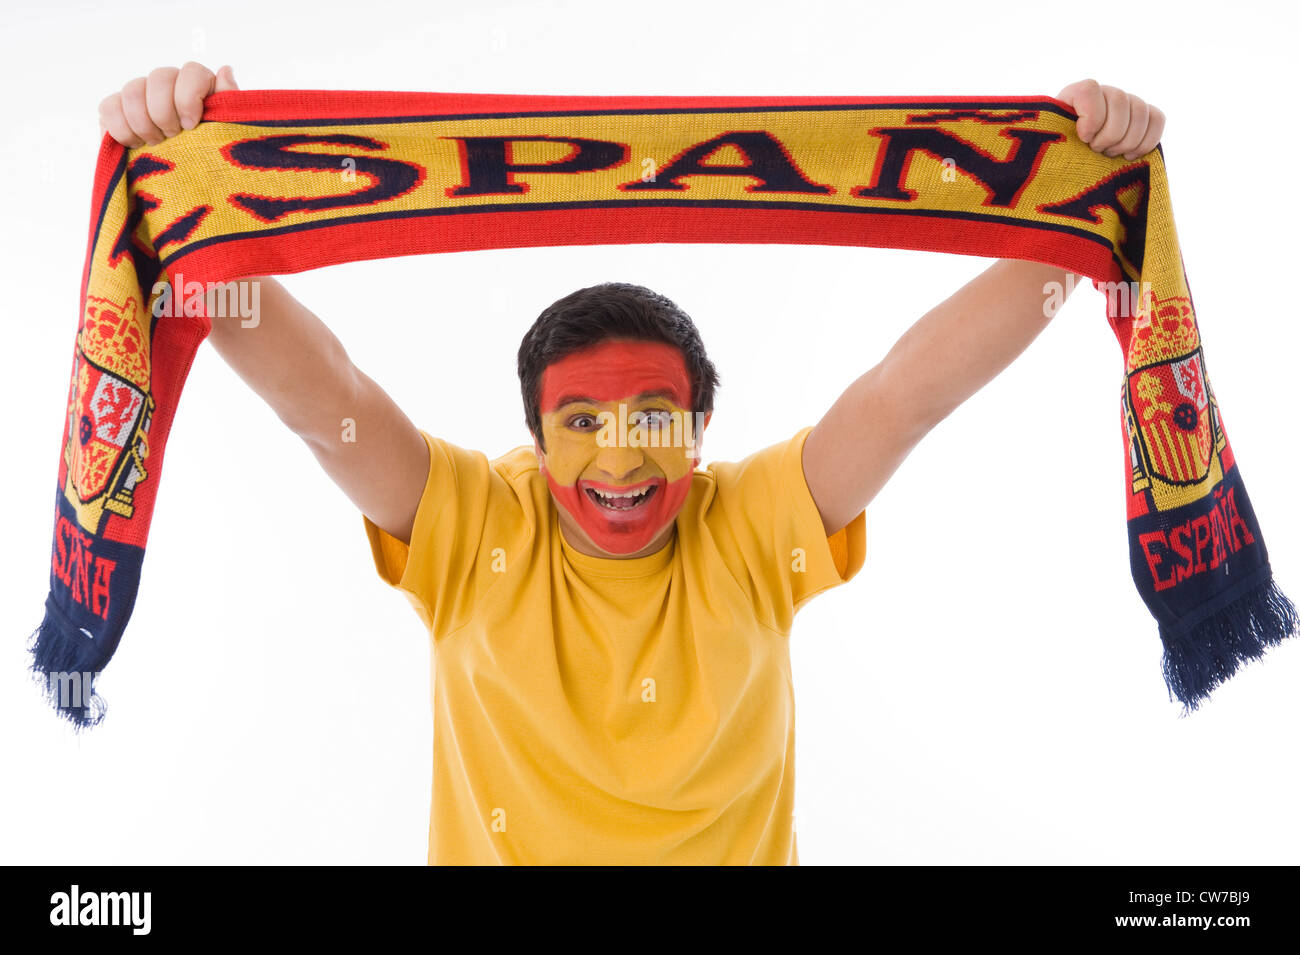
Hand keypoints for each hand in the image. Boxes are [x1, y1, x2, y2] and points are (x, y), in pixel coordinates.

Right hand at [98, 63, 238, 147]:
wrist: (186, 185)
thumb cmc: (211, 159)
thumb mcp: (227, 135)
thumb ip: (229, 103)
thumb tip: (225, 69)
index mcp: (199, 86)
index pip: (192, 71)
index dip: (188, 97)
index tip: (190, 126)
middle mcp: (169, 84)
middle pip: (159, 77)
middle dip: (165, 113)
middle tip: (173, 138)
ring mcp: (140, 94)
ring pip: (132, 90)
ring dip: (144, 123)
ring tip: (156, 144)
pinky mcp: (115, 110)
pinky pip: (108, 106)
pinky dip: (121, 129)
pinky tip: (136, 145)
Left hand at [1055, 79, 1164, 160]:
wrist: (1071, 168)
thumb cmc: (1055, 158)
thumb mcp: (1047, 146)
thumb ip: (1050, 137)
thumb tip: (1067, 140)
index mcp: (1075, 95)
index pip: (1090, 89)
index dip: (1091, 116)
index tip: (1083, 138)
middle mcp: (1103, 93)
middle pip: (1120, 100)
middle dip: (1109, 134)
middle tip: (1095, 151)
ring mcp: (1126, 104)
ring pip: (1140, 110)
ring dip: (1126, 140)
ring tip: (1109, 155)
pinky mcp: (1143, 118)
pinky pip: (1157, 119)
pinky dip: (1147, 139)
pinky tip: (1130, 156)